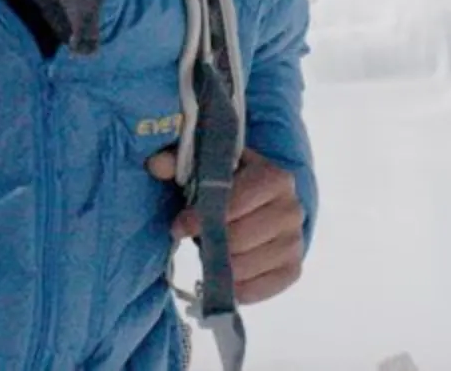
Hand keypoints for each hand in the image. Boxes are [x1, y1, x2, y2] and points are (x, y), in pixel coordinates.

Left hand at [147, 146, 304, 303]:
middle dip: (210, 243)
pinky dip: (235, 287)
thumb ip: (179, 162)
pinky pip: (259, 289)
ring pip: (245, 267)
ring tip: (212, 253)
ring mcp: (295, 242)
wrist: (266, 206)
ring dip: (220, 265)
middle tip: (197, 241)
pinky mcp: (293, 269)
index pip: (236, 203)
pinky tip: (225, 275)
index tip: (180, 225)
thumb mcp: (208, 167)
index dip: (202, 217)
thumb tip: (155, 164)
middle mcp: (292, 209)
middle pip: (239, 239)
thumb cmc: (232, 186)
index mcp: (275, 177)